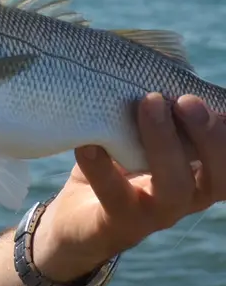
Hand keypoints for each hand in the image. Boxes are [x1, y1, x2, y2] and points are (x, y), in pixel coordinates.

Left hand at [31, 93, 224, 282]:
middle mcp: (188, 195)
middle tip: (186, 99)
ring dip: (164, 143)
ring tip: (148, 105)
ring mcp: (155, 213)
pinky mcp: (118, 222)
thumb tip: (165, 64)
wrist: (74, 218)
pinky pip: (115, 197)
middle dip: (210, 135)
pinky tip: (90, 143)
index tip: (211, 96)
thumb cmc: (114, 164)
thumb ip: (155, 109)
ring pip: (175, 186)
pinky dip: (101, 167)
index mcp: (200, 172)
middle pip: (220, 176)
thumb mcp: (137, 132)